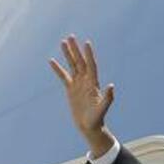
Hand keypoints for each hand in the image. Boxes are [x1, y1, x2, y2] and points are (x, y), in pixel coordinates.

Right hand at [49, 35, 115, 156]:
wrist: (90, 127)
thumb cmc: (97, 119)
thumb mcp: (103, 109)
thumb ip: (108, 98)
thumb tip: (112, 85)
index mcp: (94, 84)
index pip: (91, 66)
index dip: (89, 55)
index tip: (86, 43)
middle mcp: (86, 82)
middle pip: (80, 62)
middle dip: (75, 50)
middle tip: (70, 36)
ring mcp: (78, 85)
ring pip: (72, 66)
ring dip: (68, 54)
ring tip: (63, 42)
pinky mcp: (71, 90)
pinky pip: (63, 76)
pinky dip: (58, 69)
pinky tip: (51, 60)